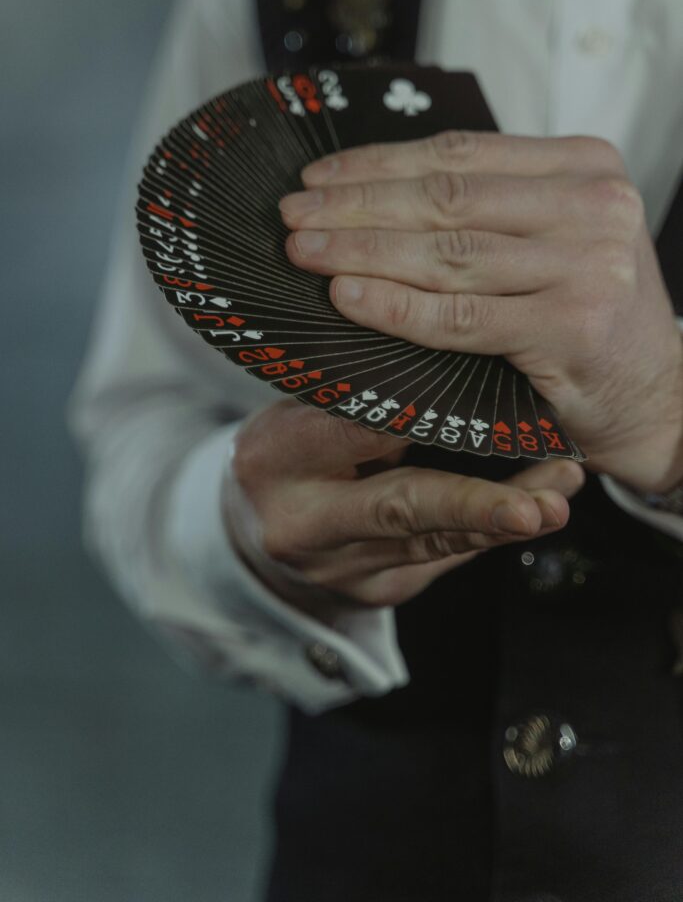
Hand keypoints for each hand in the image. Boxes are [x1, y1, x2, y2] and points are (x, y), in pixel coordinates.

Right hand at [229, 400, 583, 608]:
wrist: (254, 532)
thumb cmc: (285, 454)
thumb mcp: (295, 413)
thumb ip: (354, 400)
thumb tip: (443, 357)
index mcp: (277, 460)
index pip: (353, 430)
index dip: (418, 413)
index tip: (478, 390)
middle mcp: (307, 524)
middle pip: (400, 510)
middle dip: (475, 507)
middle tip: (538, 505)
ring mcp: (344, 568)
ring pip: (437, 542)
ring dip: (504, 519)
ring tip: (560, 495)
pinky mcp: (380, 590)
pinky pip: (444, 556)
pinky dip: (490, 530)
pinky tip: (539, 507)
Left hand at [281, 132, 682, 492]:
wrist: (661, 395)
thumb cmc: (591, 315)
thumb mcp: (558, 237)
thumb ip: (493, 209)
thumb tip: (376, 193)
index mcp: (584, 166)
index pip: (459, 153)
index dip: (377, 163)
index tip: (318, 176)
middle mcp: (592, 205)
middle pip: (445, 199)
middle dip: (355, 205)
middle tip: (292, 214)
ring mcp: (585, 265)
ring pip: (446, 253)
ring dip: (361, 251)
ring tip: (303, 252)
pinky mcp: (569, 328)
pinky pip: (459, 317)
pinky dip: (395, 306)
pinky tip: (345, 297)